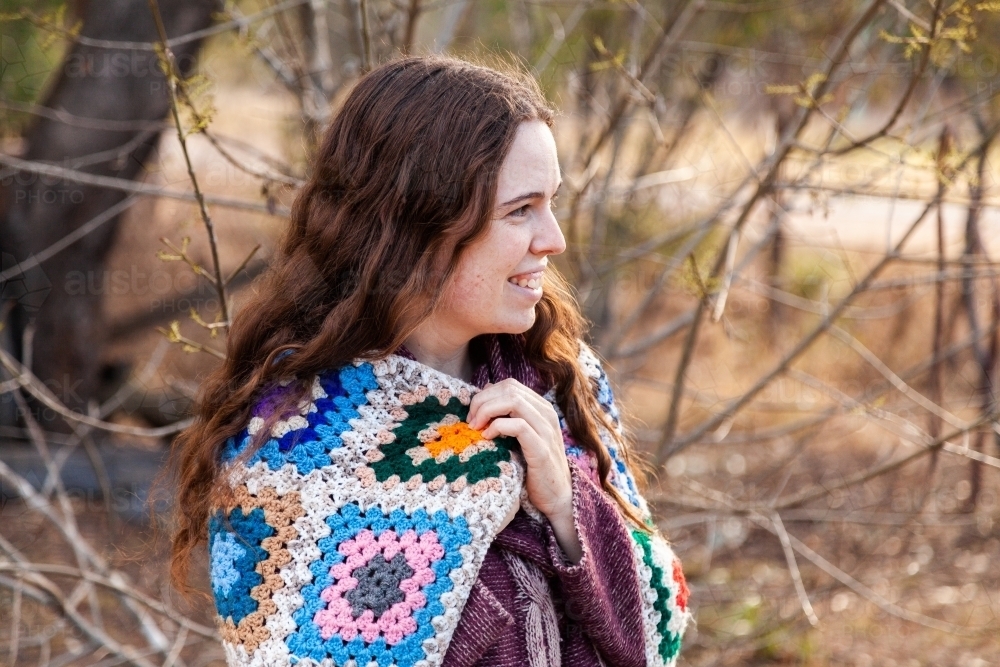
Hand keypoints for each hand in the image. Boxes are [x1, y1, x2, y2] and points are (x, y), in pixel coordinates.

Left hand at [467, 379, 581, 562]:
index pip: (509, 385)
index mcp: (541, 407)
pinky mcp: (541, 449)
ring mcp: (546, 430)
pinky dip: (497, 427)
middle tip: (470, 421)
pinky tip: (487, 437)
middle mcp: (546, 413)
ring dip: (487, 411)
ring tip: (475, 427)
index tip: (472, 414)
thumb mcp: (520, 436)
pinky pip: (518, 426)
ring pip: (513, 401)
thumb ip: (507, 415)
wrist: (556, 496)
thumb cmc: (533, 467)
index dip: (486, 394)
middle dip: (483, 401)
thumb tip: (484, 394)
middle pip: (509, 389)